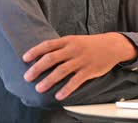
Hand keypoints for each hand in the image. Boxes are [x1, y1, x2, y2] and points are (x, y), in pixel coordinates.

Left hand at [22, 33, 137, 99]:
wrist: (112, 45)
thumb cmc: (91, 44)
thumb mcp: (75, 40)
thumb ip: (61, 47)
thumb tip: (43, 55)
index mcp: (68, 41)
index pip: (48, 45)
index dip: (35, 51)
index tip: (25, 58)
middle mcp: (73, 49)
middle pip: (51, 58)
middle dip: (37, 68)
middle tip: (27, 77)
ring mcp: (81, 60)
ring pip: (61, 71)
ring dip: (49, 80)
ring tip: (39, 88)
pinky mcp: (89, 70)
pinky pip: (76, 81)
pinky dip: (66, 89)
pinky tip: (59, 95)